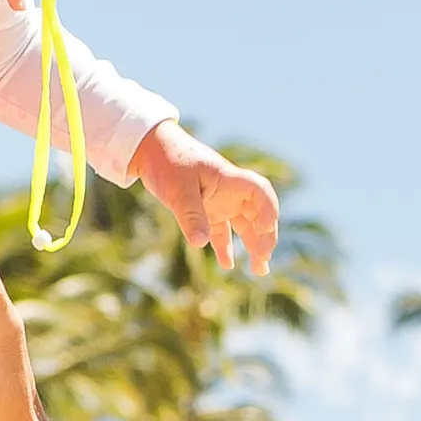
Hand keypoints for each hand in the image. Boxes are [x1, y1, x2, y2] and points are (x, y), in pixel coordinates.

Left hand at [131, 123, 278, 273]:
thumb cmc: (168, 162)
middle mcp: (229, 191)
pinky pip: (222, 231)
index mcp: (229, 180)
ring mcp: (220, 201)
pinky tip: (228, 266)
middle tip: (263, 260)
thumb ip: (191, 216)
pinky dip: (225, 247)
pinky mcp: (206, 210)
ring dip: (253, 245)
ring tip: (259, 270)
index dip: (268, 209)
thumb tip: (200, 243)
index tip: (266, 227)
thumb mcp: (178, 190)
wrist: (151, 150)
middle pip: (257, 214)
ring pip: (244, 225)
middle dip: (264, 237)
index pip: (259, 191)